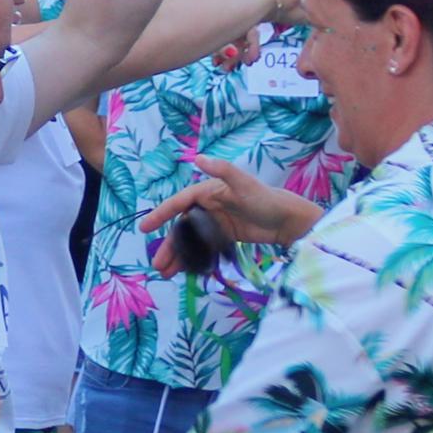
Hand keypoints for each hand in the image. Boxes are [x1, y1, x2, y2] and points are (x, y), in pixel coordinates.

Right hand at [143, 156, 319, 269]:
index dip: (160, 214)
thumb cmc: (265, 198)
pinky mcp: (224, 236)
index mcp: (208, 191)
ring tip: (167, 274)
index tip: (144, 229)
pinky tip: (186, 271)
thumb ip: (223, 170)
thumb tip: (198, 158)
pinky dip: (194, 258)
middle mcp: (208, 206)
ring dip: (179, 256)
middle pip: (182, 227)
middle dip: (169, 246)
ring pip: (191, 240)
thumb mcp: (244, 183)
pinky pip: (203, 247)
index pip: (178, 203)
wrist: (287, 220)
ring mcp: (215, 222)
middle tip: (158, 265)